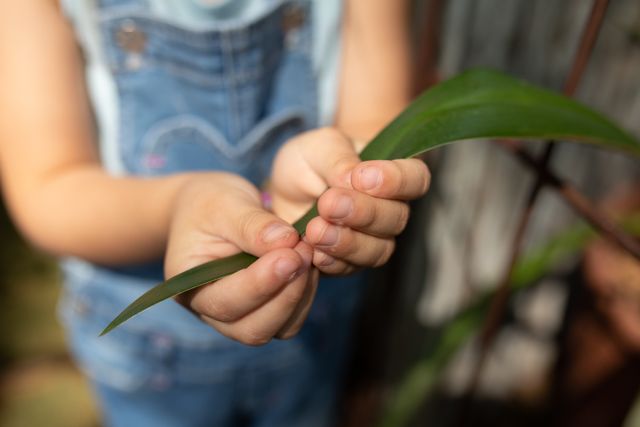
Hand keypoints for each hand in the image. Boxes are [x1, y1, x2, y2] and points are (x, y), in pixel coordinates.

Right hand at [165, 173, 317, 344]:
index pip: (225, 302)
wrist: (212, 209)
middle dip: (285, 294)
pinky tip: (308, 263)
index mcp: (188, 286)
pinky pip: (291, 319)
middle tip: (305, 251)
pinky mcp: (265, 313)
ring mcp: (239, 318)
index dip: (262, 284)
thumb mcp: (224, 203)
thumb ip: (252, 224)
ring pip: (277, 329)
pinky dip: (306, 295)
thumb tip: (287, 241)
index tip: (291, 255)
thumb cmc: (211, 204)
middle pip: (253, 329)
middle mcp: (211, 312)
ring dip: (300, 295)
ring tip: (307, 252)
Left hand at [270, 128, 429, 274]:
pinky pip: (350, 268)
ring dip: (347, 242)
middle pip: (396, 218)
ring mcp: (373, 240)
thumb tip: (351, 180)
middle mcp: (390, 209)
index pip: (415, 178)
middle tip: (329, 203)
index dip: (396, 181)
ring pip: (378, 250)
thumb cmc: (311, 161)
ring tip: (315, 230)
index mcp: (393, 174)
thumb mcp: (320, 147)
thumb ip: (339, 160)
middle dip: (363, 212)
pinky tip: (313, 251)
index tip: (362, 177)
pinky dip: (332, 262)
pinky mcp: (349, 263)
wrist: (285, 191)